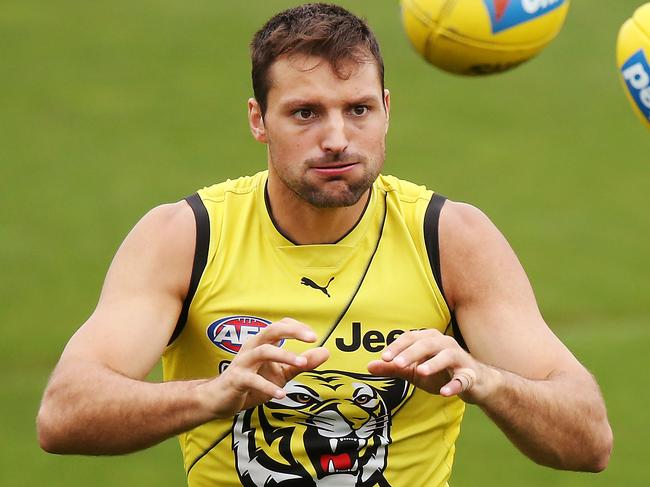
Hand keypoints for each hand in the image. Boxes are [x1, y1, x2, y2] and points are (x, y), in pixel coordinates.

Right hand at [200, 318, 329, 417]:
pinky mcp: (236, 379)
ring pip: (263, 351)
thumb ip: (301, 363)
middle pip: (271, 330)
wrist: (219, 399)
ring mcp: (243, 362)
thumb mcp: (281, 373)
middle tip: (311, 337)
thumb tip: (325, 352)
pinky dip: (267, 386)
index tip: (313, 336)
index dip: (297, 327)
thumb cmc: (251, 382)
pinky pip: (252, 380)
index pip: (281, 325)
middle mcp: (252, 347)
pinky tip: (280, 394)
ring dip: (284, 355)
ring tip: (301, 364)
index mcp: (262, 343)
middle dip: (292, 331)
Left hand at [367, 328, 491, 402]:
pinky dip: (455, 385)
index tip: (384, 358)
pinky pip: (463, 379)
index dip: (397, 347)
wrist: (473, 383)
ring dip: (433, 363)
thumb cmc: (440, 372)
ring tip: (420, 372)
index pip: (410, 338)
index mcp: (429, 339)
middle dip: (411, 353)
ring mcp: (459, 358)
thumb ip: (394, 368)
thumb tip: (369, 366)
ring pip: (447, 356)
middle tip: (397, 364)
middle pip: (427, 343)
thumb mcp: (414, 370)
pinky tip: (445, 393)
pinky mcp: (470, 375)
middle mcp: (445, 344)